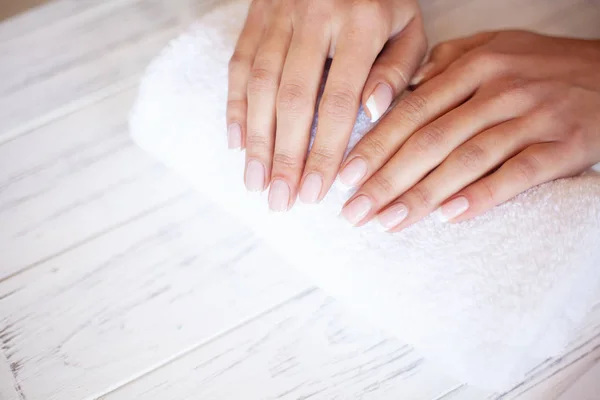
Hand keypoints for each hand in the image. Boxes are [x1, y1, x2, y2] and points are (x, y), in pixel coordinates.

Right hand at [227, 0, 426, 210]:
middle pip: (293, 99)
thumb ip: (396, 70)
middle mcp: (314, 16)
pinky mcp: (257, 13)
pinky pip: (239, 62)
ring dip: (256, 139)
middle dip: (285, 157)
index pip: (340, 100)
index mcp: (360, 23)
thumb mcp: (408, 27)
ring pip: (260, 84)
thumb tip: (371, 113)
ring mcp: (280, 13)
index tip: (316, 192)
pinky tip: (237, 142)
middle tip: (280, 201)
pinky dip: (235, 105)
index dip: (326, 151)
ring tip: (255, 183)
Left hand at [338, 31, 599, 229]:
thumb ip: (444, 65)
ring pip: (467, 159)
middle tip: (354, 211)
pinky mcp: (564, 146)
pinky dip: (483, 195)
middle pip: (431, 139)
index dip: (375, 145)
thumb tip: (398, 91)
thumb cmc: (540, 66)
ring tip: (387, 222)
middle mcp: (499, 90)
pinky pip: (518, 174)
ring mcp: (533, 117)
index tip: (344, 177)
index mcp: (474, 66)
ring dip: (423, 194)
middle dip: (386, 179)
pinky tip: (450, 217)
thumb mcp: (493, 48)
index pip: (411, 111)